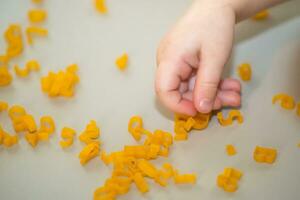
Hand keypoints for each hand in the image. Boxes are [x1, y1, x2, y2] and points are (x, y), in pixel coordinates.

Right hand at [155, 1, 240, 115]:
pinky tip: (228, 85)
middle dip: (204, 100)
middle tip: (227, 102)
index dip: (179, 106)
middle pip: (180, 91)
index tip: (200, 111)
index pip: (163, 91)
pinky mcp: (184, 62)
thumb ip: (207, 85)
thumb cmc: (214, 25)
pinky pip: (195, 79)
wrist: (216, 5)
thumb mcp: (214, 58)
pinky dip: (211, 84)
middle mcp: (168, 62)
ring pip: (190, 87)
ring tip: (233, 94)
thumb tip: (201, 109)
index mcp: (169, 59)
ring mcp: (176, 62)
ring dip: (213, 93)